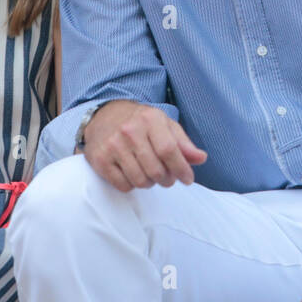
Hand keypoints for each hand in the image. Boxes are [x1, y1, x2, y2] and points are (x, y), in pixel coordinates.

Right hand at [81, 100, 206, 191]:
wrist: (104, 116)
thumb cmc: (140, 122)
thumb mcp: (165, 125)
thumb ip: (183, 143)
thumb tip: (201, 158)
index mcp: (150, 119)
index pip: (169, 150)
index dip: (181, 169)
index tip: (187, 179)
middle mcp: (130, 130)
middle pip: (156, 170)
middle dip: (166, 179)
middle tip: (166, 177)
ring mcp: (113, 145)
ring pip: (140, 181)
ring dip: (149, 183)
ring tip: (149, 173)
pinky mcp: (100, 159)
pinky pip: (123, 185)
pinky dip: (132, 185)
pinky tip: (132, 173)